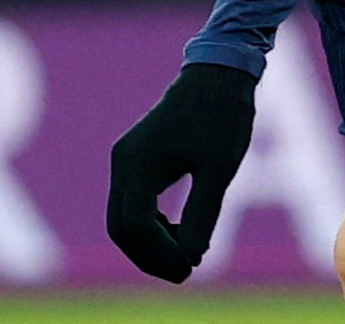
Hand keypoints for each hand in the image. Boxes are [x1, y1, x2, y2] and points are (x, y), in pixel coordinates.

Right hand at [107, 63, 256, 281]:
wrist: (220, 72)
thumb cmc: (222, 115)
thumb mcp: (220, 167)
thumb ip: (204, 212)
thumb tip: (192, 255)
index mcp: (136, 166)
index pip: (135, 227)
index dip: (160, 254)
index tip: (188, 269)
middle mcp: (122, 164)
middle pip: (122, 227)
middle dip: (150, 255)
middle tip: (183, 273)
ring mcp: (127, 159)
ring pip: (125, 216)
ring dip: (150, 241)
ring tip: (185, 257)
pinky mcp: (137, 156)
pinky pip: (134, 200)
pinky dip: (152, 222)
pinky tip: (179, 231)